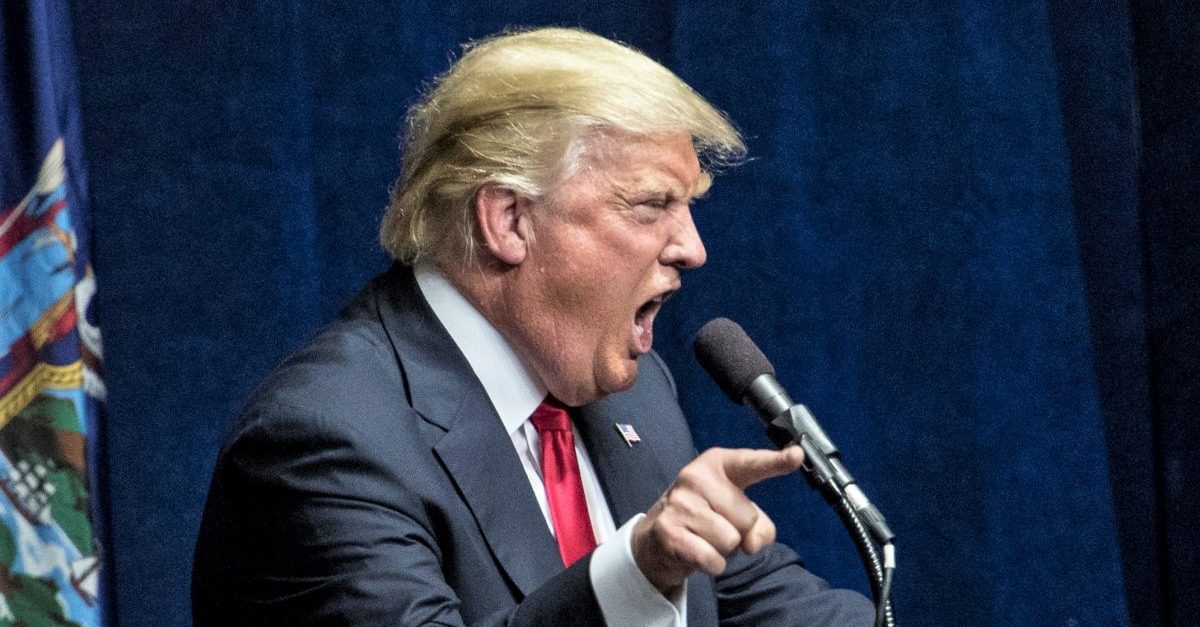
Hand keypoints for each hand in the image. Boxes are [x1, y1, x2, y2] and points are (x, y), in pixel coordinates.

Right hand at [631, 446, 804, 593]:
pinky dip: (712, 564)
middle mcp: (695, 477)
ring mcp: (680, 503)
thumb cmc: (706, 517)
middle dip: (740, 531)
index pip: (751, 463)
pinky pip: (713, 559)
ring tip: (706, 538)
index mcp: (717, 464)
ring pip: (731, 540)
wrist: (658, 534)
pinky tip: (697, 552)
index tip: (797, 455)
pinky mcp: (669, 531)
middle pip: (747, 517)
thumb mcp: (736, 513)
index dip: (776, 461)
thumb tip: (752, 542)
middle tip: (718, 526)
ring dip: (724, 550)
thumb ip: (760, 525)